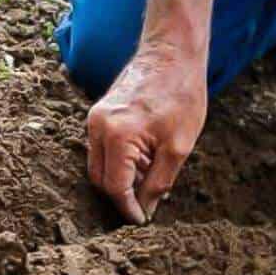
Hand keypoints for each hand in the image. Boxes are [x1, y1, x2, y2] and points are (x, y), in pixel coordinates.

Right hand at [86, 43, 206, 223]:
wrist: (172, 53)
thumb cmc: (181, 94)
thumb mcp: (178, 146)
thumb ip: (159, 182)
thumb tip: (146, 209)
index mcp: (117, 135)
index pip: (115, 187)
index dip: (128, 209)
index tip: (141, 221)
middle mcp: (97, 127)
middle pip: (99, 179)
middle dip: (120, 196)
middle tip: (146, 206)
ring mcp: (94, 118)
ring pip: (97, 165)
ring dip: (119, 179)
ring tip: (149, 179)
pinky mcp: (98, 113)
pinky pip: (100, 149)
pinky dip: (117, 162)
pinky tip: (142, 160)